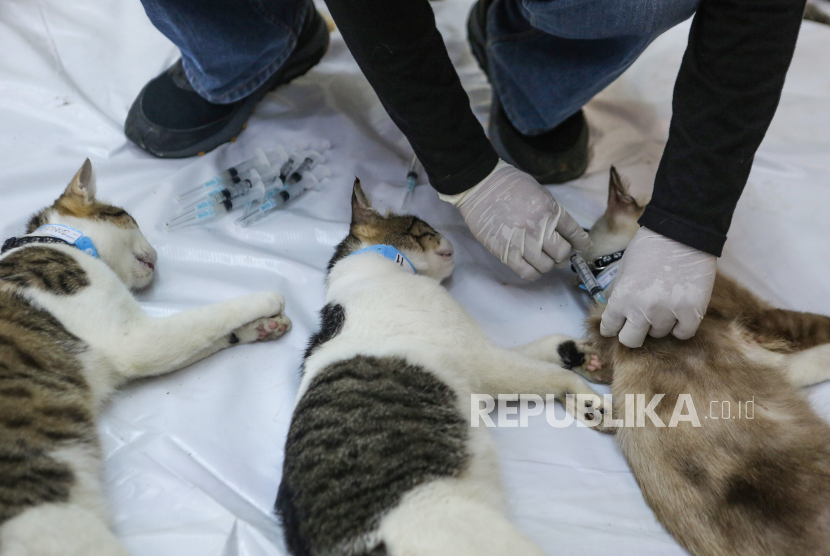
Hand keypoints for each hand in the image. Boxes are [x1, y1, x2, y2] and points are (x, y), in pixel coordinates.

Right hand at [440, 161, 590, 278]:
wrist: (480, 185)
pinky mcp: (505, 252)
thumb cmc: (508, 185)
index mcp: (550, 210)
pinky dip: (534, 272)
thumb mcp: (539, 192)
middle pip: (563, 253)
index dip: (581, 242)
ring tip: (542, 259)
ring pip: (546, 266)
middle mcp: (538, 227)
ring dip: (548, 264)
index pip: (575, 233)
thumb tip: (563, 232)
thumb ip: (552, 212)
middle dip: (563, 255)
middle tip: (558, 253)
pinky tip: (532, 266)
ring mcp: (522, 242)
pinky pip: (527, 272)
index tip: (582, 246)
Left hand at [600, 227, 716, 347]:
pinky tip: (679, 315)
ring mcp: (668, 312)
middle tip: (638, 323)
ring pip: (658, 335)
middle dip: (632, 333)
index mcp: (622, 297)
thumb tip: (618, 312)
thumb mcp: (624, 268)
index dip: (611, 328)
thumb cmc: (649, 246)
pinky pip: (683, 334)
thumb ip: (620, 293)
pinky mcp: (692, 312)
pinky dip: (680, 327)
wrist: (681, 232)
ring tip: (663, 305)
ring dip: (658, 324)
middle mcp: (642, 309)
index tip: (615, 328)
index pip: (609, 327)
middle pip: (631, 341)